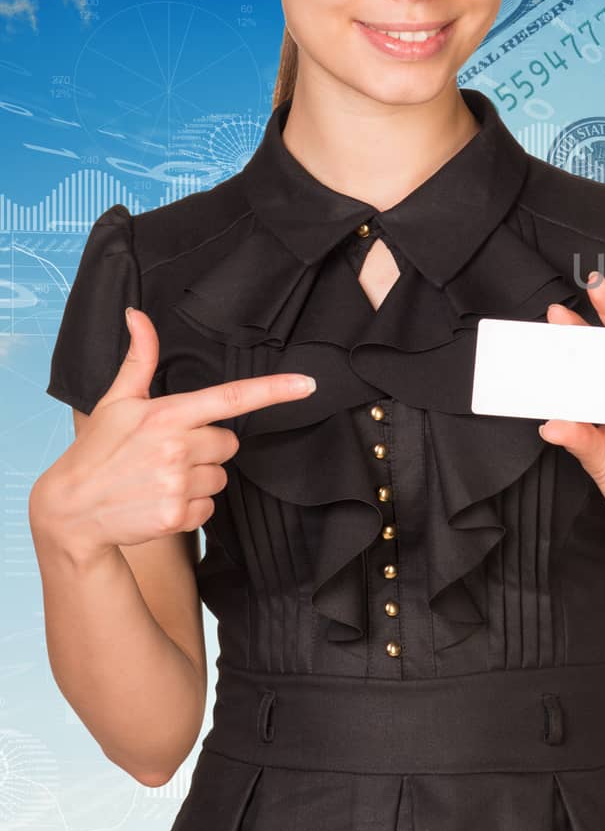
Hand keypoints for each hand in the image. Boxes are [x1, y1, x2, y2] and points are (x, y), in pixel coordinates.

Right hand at [30, 307, 318, 560]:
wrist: (70, 510)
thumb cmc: (97, 450)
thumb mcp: (117, 401)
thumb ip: (141, 359)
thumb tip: (138, 315)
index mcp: (168, 415)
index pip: (231, 398)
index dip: (274, 390)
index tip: (308, 385)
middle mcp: (176, 447)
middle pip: (230, 443)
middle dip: (207, 449)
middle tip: (168, 454)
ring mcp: (178, 483)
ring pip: (221, 477)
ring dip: (199, 479)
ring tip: (159, 478)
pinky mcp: (178, 515)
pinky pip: (210, 508)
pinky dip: (191, 508)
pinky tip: (161, 501)